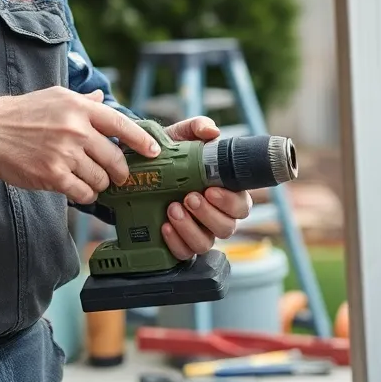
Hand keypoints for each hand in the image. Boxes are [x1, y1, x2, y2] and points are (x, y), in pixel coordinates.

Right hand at [0, 88, 160, 203]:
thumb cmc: (21, 113)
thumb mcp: (55, 96)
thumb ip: (83, 101)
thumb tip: (102, 99)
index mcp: (79, 108)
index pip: (121, 124)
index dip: (141, 140)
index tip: (154, 150)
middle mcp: (76, 130)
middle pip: (115, 158)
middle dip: (120, 172)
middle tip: (118, 176)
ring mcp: (65, 154)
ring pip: (100, 179)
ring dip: (100, 184)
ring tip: (90, 181)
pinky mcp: (53, 175)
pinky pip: (83, 192)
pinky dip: (85, 194)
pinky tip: (78, 190)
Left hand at [160, 117, 253, 259]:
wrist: (138, 168)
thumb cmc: (169, 153)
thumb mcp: (180, 136)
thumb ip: (196, 128)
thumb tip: (211, 131)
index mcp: (224, 193)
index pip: (241, 206)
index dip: (230, 202)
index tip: (210, 190)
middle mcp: (215, 216)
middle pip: (227, 227)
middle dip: (208, 214)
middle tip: (189, 197)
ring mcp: (198, 232)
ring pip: (205, 242)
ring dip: (190, 227)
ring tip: (173, 208)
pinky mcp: (179, 243)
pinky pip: (184, 253)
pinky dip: (175, 241)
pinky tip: (164, 226)